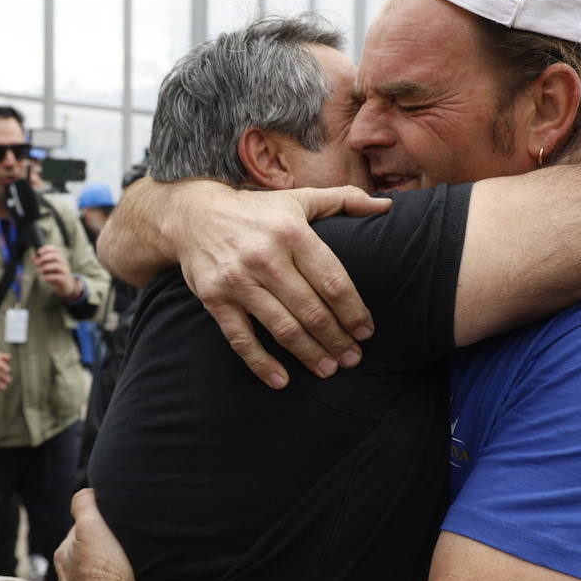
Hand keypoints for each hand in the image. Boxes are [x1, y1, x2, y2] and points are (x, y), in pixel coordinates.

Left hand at [33, 245, 75, 297]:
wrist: (65, 286)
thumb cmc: (54, 274)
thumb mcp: (46, 267)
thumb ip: (39, 262)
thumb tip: (32, 256)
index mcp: (58, 257)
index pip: (54, 249)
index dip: (46, 249)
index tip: (38, 252)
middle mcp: (63, 262)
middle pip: (56, 256)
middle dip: (44, 258)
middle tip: (36, 263)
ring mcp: (65, 270)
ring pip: (57, 266)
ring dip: (46, 267)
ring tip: (38, 270)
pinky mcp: (64, 278)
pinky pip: (57, 276)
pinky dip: (49, 277)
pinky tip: (42, 278)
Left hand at [54, 489, 139, 580]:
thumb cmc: (101, 575)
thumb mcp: (92, 530)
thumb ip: (85, 507)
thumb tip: (86, 492)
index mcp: (65, 559)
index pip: (75, 537)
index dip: (93, 530)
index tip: (108, 528)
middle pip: (80, 566)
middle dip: (95, 561)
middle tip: (119, 556)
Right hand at [171, 183, 390, 388]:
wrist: (193, 216)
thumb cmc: (257, 211)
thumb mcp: (299, 199)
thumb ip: (345, 200)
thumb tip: (387, 206)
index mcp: (292, 233)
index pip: (332, 280)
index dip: (353, 311)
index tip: (367, 331)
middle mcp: (265, 257)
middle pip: (311, 310)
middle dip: (336, 339)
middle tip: (353, 359)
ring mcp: (238, 281)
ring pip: (282, 327)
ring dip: (309, 354)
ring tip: (329, 370)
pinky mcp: (216, 300)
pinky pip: (241, 339)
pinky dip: (262, 363)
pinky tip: (282, 381)